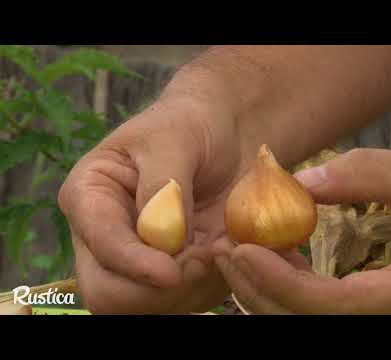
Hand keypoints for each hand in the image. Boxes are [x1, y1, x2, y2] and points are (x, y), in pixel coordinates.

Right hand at [58, 94, 244, 314]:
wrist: (220, 136)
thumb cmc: (189, 125)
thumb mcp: (173, 139)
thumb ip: (164, 185)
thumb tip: (161, 239)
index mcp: (90, 198)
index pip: (101, 246)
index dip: (133, 264)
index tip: (172, 271)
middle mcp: (105, 237)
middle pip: (109, 294)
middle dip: (159, 290)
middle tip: (205, 260)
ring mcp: (137, 260)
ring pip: (149, 306)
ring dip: (192, 288)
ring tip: (222, 246)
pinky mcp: (170, 272)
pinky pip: (185, 301)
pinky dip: (210, 286)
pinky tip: (226, 251)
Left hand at [214, 148, 390, 313]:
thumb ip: (366, 175)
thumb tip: (300, 182)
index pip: (328, 306)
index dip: (277, 281)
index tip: (241, 247)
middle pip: (306, 320)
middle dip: (256, 288)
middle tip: (222, 247)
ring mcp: (383, 317)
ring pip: (309, 317)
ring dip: (268, 286)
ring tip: (240, 245)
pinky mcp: (377, 308)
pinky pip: (323, 306)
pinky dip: (291, 282)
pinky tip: (278, 251)